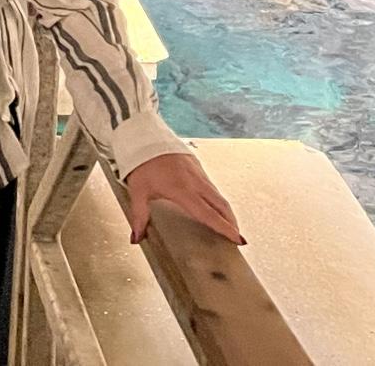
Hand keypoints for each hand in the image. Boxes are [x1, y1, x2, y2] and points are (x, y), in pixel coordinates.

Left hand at [124, 152, 244, 245]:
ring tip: (229, 224)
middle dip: (232, 222)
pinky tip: (214, 204)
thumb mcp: (137, 191)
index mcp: (182, 190)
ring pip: (218, 194)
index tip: (237, 239)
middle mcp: (194, 181)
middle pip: (221, 205)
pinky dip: (218, 198)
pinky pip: (211, 185)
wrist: (143, 135)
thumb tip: (136, 237)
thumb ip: (139, 216)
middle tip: (237, 237)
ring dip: (226, 210)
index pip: (208, 214)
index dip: (224, 228)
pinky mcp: (196, 164)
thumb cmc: (140, 162)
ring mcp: (197, 172)